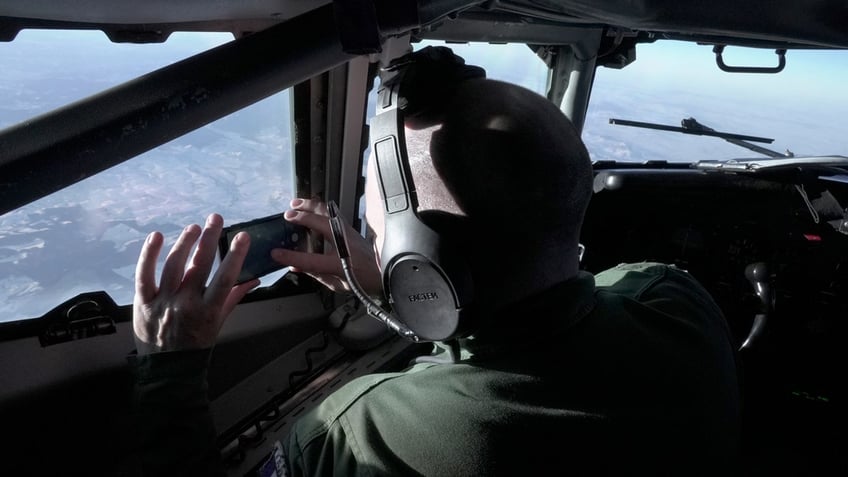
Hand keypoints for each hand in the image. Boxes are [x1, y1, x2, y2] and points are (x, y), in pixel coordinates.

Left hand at [133, 213, 258, 354]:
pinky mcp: (143, 302)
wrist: (167, 370)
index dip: (235, 256)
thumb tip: (253, 279)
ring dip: (185, 242)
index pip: (225, 279)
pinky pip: (144, 274)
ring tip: (194, 228)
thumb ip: (234, 298)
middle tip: (215, 218)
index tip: (243, 236)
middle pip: (199, 265)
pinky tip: (158, 236)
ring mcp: (163, 302)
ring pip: (174, 265)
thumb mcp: (219, 323)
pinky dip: (149, 254)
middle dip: (210, 238)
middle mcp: (186, 304)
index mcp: (208, 311)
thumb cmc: (197, 345)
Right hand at [271, 198, 382, 296]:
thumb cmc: (362, 281)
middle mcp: (345, 243)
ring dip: (310, 206)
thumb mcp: (336, 285)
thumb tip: (294, 266)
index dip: (291, 257)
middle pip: (321, 222)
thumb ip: (315, 274)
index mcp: (340, 264)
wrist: (384, 273)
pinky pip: (333, 212)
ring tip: (295, 203)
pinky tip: (312, 206)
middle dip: (301, 216)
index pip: (311, 260)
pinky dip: (320, 208)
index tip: (276, 253)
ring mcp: (349, 232)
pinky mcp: (351, 228)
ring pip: (328, 212)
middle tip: (286, 215)